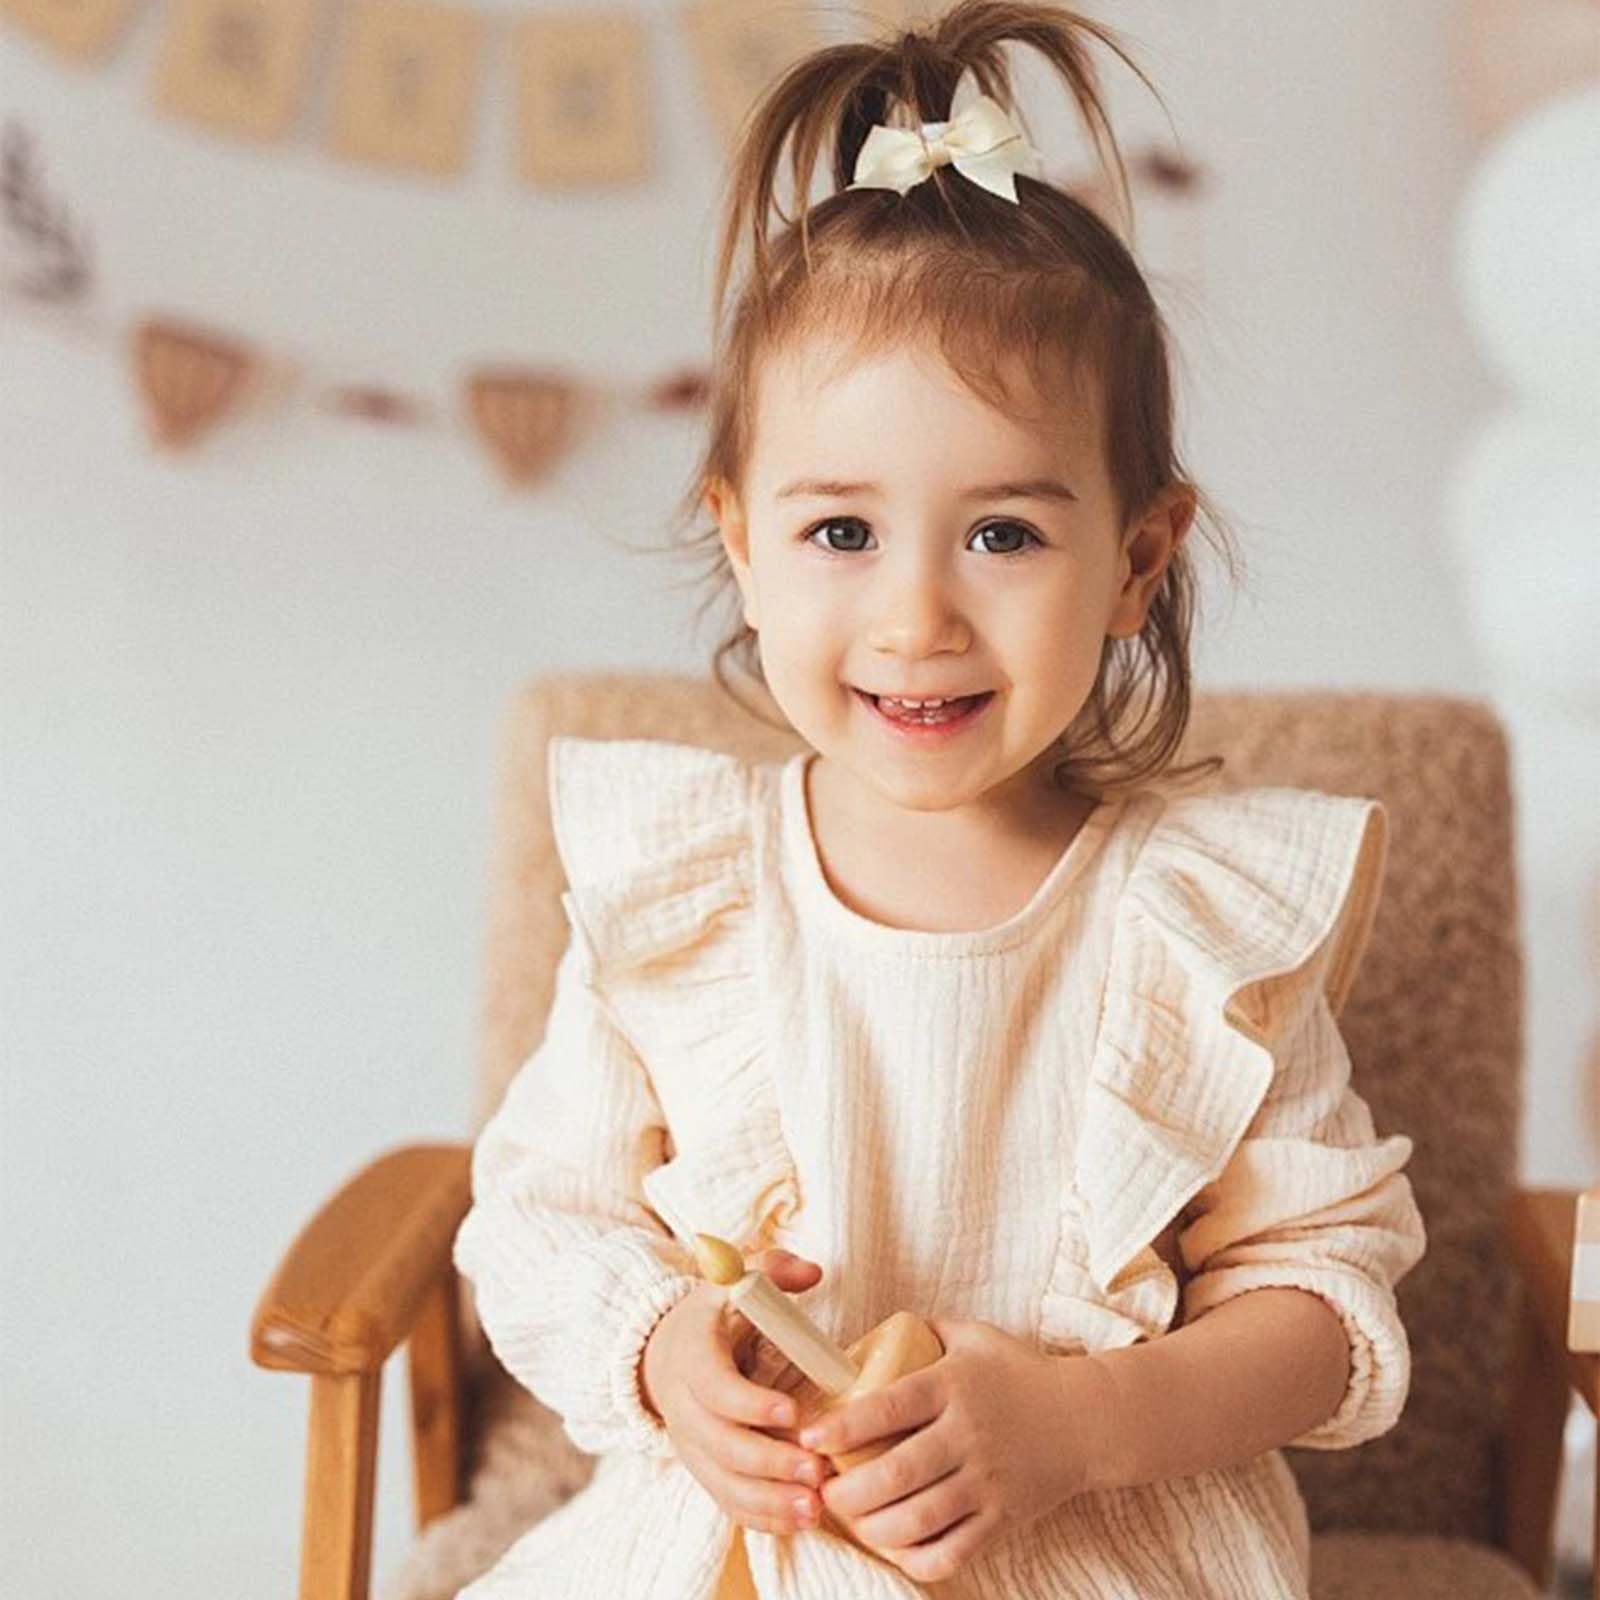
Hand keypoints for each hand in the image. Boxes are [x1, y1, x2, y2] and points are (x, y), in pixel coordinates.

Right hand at [640, 1248, 834, 1535]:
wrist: (665, 1352)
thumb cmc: (714, 1315)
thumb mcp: (734, 1283)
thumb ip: (773, 1271)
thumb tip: (813, 1273)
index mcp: (692, 1357)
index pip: (715, 1387)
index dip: (750, 1402)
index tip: (793, 1410)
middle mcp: (685, 1408)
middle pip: (720, 1445)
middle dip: (769, 1461)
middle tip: (817, 1470)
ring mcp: (692, 1445)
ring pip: (724, 1483)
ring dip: (769, 1500)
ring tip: (814, 1508)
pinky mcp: (704, 1470)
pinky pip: (728, 1502)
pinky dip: (762, 1518)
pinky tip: (800, 1521)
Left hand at [800, 1316, 1107, 1583]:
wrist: (1087, 1420)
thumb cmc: (1019, 1373)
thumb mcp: (972, 1336)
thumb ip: (922, 1330)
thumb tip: (866, 1334)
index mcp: (953, 1385)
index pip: (889, 1406)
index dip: (843, 1425)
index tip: (809, 1436)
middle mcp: (968, 1435)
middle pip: (897, 1474)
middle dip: (848, 1491)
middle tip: (823, 1489)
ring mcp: (987, 1482)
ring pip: (919, 1520)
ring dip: (873, 1528)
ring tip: (851, 1519)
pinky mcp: (1002, 1519)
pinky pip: (952, 1553)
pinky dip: (916, 1559)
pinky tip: (894, 1547)